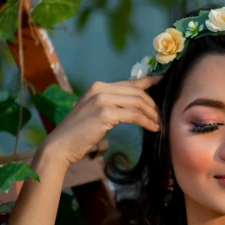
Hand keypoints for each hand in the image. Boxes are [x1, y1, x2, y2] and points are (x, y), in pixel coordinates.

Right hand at [42, 75, 162, 166]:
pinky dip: (146, 121)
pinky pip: (134, 115)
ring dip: (151, 114)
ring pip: (137, 102)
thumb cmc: (78, 133)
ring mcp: (102, 100)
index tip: (163, 79)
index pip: (129, 82)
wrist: (61, 145)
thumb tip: (133, 106)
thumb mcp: (95, 113)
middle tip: (161, 116)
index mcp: (98, 87)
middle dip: (152, 104)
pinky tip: (152, 128)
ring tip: (159, 123)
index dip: (148, 81)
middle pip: (136, 92)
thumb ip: (111, 105)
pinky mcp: (105, 113)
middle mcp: (100, 89)